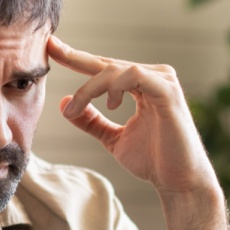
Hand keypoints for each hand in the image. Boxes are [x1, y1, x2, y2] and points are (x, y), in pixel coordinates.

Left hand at [47, 36, 229, 229]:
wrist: (178, 182)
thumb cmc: (153, 160)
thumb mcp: (112, 138)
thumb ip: (91, 121)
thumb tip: (64, 103)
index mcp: (141, 85)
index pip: (104, 67)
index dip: (77, 58)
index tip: (51, 48)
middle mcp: (154, 77)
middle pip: (107, 63)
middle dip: (76, 58)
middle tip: (52, 50)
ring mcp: (163, 81)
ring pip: (116, 69)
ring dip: (90, 87)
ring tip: (76, 108)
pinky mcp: (168, 91)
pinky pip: (135, 75)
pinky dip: (115, 87)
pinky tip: (109, 105)